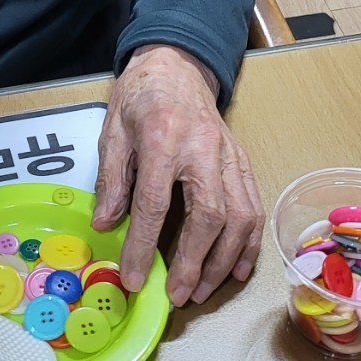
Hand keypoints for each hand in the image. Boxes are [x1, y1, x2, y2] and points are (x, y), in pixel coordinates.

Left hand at [92, 45, 261, 306]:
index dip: (145, 246)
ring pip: (240, 215)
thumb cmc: (142, 95)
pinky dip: (249, 242)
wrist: (177, 64)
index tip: (135, 277)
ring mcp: (228, 155)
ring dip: (224, 260)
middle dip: (195, 262)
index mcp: (163, 138)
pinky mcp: (241, 160)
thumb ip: (112, 178)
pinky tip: (236, 268)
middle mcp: (203, 148)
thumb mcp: (112, 130)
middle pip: (209, 215)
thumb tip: (106, 223)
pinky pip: (253, 205)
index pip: (155, 203)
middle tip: (180, 295)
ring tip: (204, 289)